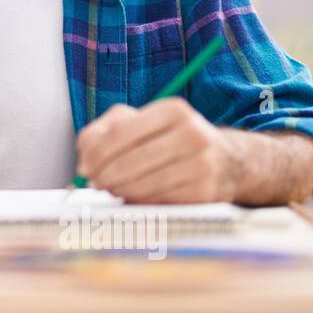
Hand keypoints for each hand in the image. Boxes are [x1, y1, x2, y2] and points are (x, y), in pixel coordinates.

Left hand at [74, 97, 236, 202]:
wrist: (227, 160)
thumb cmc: (173, 139)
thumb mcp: (142, 121)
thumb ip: (105, 131)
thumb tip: (85, 160)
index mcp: (173, 110)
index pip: (120, 133)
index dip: (95, 154)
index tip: (85, 166)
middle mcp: (191, 134)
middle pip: (128, 162)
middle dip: (103, 176)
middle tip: (94, 182)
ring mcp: (201, 164)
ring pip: (141, 185)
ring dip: (118, 191)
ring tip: (112, 188)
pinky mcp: (204, 192)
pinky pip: (157, 201)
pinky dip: (139, 202)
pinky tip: (135, 195)